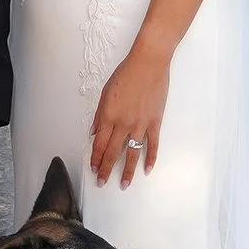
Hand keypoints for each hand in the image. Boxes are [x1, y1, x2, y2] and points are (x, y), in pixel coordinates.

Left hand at [91, 45, 169, 188]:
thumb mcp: (106, 93)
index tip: (93, 168)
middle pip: (113, 152)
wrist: (148, 63)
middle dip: (106, 169)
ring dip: (127, 171)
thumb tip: (95, 132)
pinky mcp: (155, 122)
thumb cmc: (126, 74)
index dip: (95, 158)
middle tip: (102, 182)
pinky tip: (147, 169)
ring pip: (132, 153)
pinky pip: (152, 144)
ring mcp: (140, 124)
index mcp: (109, 116)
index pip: (99, 144)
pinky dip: (150, 158)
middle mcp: (123, 123)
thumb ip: (100, 115)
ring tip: (124, 184)